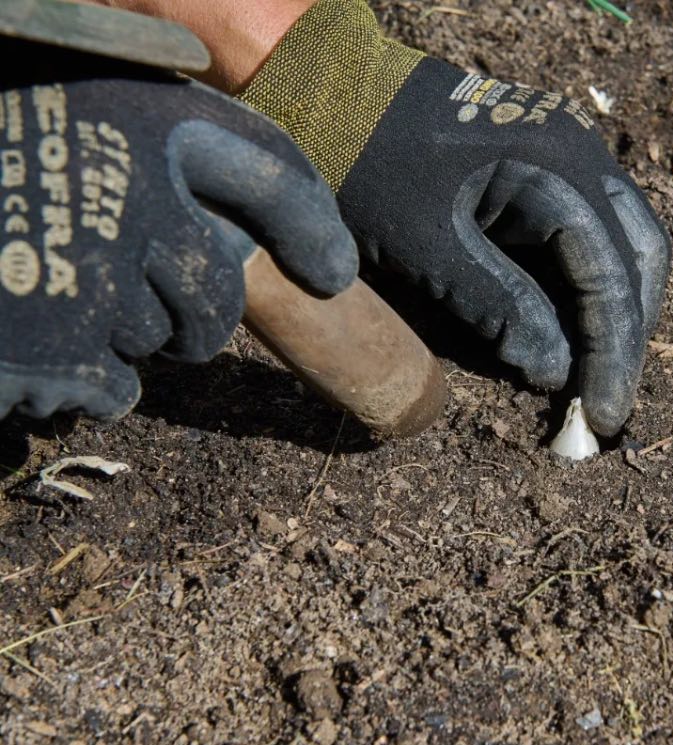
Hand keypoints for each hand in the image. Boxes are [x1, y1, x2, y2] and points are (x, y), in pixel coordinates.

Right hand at [0, 41, 357, 420]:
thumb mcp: (82, 122)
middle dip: (187, 313)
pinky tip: (34, 331)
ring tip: (52, 285)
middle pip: (213, 302)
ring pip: (156, 344)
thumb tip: (284, 248)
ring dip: (118, 334)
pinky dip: (80, 378)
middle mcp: (136, 198)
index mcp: (146, 126)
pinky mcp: (55, 348)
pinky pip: (109, 392)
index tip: (336, 273)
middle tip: (128, 288)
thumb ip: (166, 155)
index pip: (268, 174)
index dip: (310, 225)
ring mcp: (96, 278)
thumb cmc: (3, 150)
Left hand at [239, 0, 670, 435]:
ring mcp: (568, 156)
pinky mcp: (548, 169)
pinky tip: (572, 329)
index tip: (604, 415)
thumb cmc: (368, 165)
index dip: (612, 352)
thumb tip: (556, 373)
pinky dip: (590, 285)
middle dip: (627, 335)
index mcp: (555, 168)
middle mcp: (579, 154)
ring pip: (623, 243)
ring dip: (616, 312)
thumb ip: (498, 307)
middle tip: (606, 404)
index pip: (610, 272)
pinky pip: (591, 231)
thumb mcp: (426, 246)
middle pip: (638, 254)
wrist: (328, 94)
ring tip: (595, 376)